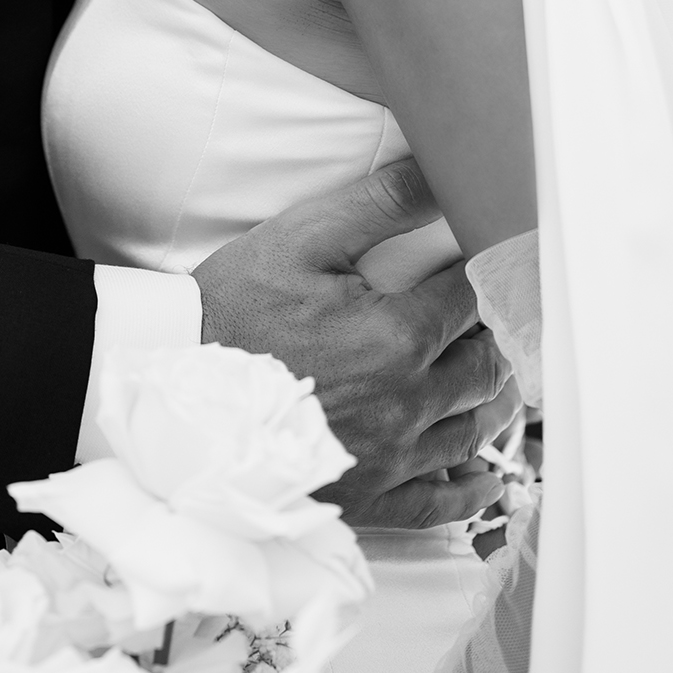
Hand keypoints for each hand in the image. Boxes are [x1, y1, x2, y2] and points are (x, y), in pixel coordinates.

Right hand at [193, 160, 519, 528]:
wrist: (175, 390)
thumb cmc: (234, 308)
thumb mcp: (301, 238)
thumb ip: (379, 203)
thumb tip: (442, 169)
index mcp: (397, 336)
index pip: (473, 298)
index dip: (487, 274)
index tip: (492, 261)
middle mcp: (406, 403)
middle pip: (486, 367)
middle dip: (496, 336)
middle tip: (494, 318)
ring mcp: (389, 457)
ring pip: (473, 430)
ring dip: (494, 400)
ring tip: (497, 378)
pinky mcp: (368, 498)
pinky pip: (437, 504)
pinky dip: (470, 491)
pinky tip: (484, 477)